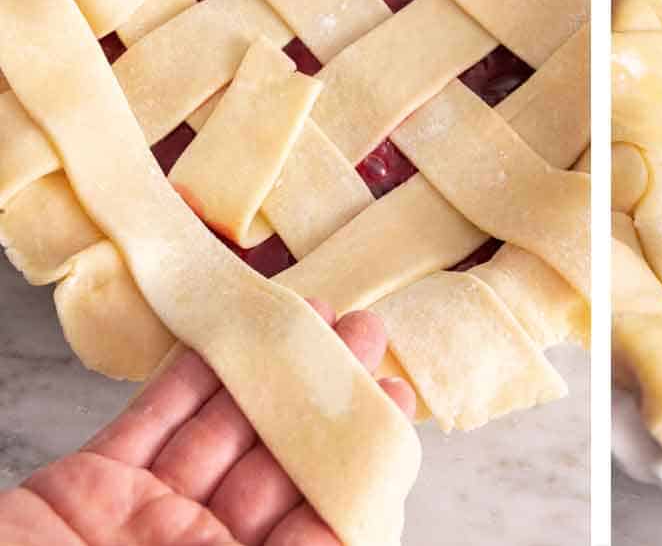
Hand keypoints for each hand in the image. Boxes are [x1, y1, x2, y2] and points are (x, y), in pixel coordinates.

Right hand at [0, 303, 416, 545]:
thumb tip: (353, 531)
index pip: (319, 524)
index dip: (359, 463)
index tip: (393, 403)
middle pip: (278, 468)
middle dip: (327, 400)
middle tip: (369, 335)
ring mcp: (143, 523)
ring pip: (222, 434)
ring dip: (271, 375)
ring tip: (320, 317)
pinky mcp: (90, 490)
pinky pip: (152, 422)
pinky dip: (189, 378)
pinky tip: (233, 337)